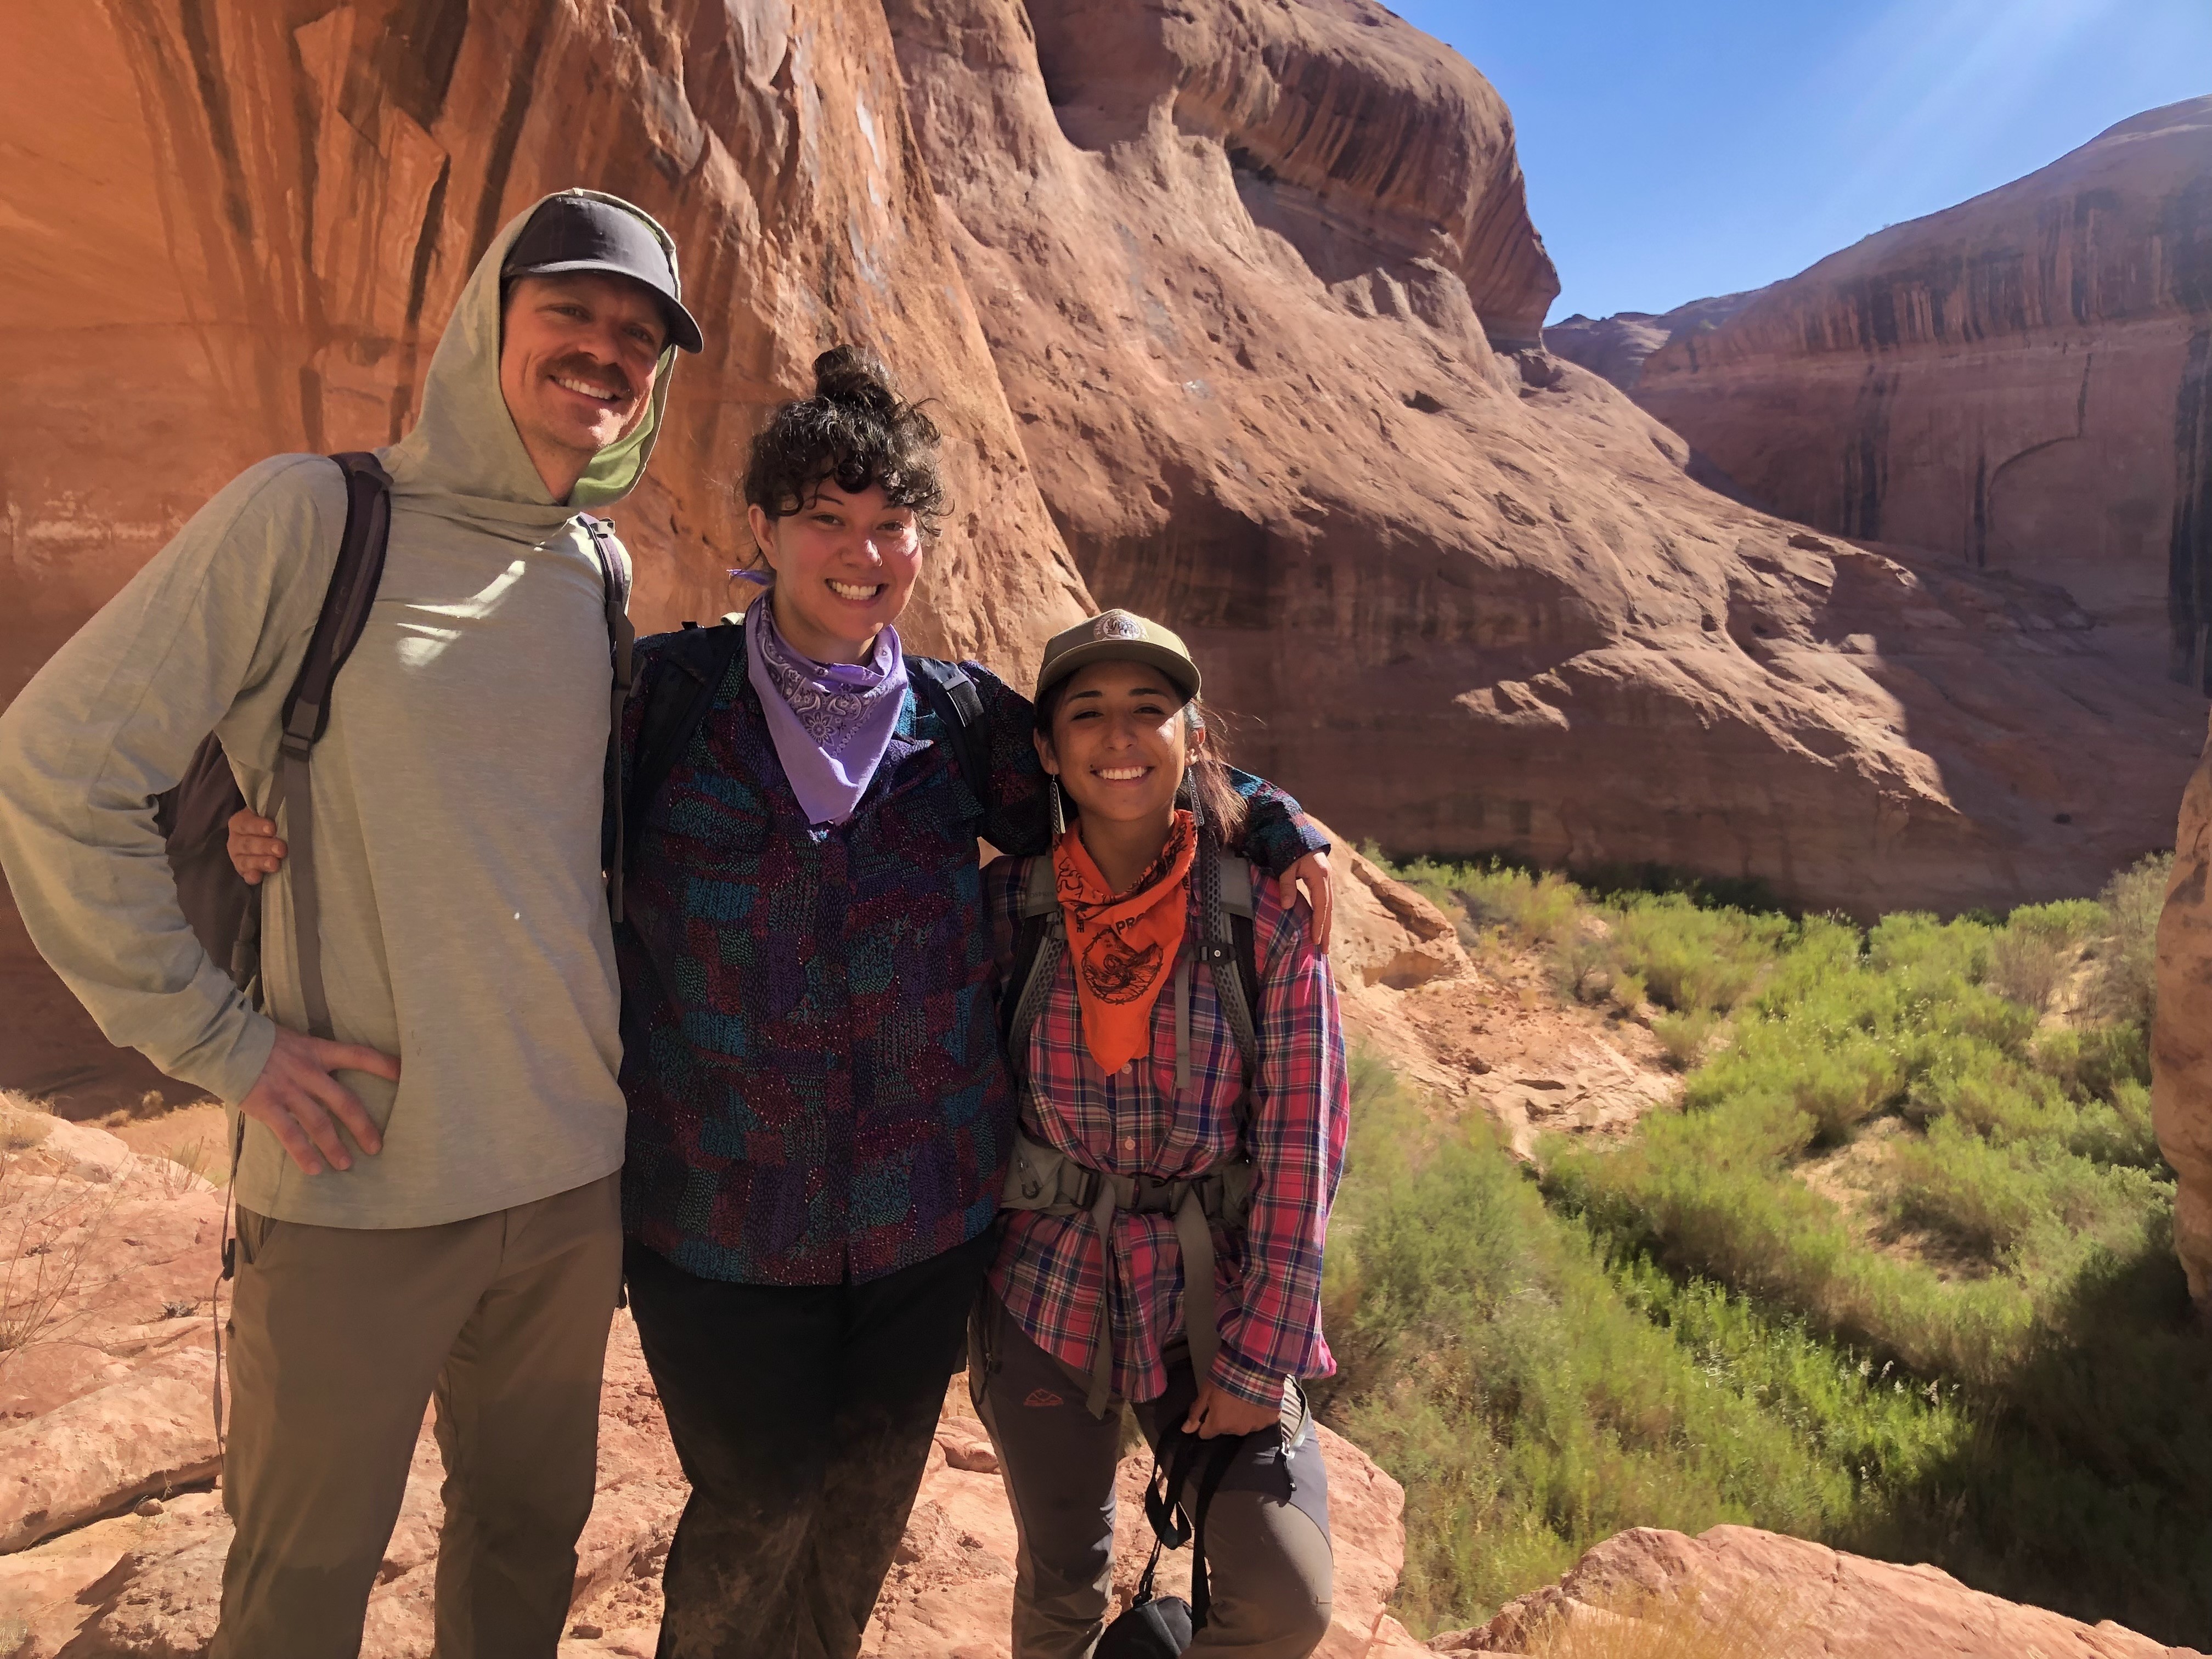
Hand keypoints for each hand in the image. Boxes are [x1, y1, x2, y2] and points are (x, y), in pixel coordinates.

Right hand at [227, 810, 284, 884]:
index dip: (258, 826)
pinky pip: (245, 874)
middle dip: (265, 846)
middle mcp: (235, 840)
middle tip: (281, 849)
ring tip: (274, 864)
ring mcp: (238, 857)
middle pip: (247, 843)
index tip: (272, 829)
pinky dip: (251, 876)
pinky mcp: (243, 870)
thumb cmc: (271, 823)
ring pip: (245, 860)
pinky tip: (257, 876)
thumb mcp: (270, 816)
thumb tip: (292, 814)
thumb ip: (275, 815)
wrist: (265, 837)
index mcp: (239, 822)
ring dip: (260, 862)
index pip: (245, 823)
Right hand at [238, 1025, 398, 1174]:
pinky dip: (302, 1153)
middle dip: (363, 1126)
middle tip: (377, 1147)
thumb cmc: (262, 1043)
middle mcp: (308, 1071)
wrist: (224, 1041)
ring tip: (346, 1165)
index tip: (406, 1074)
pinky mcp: (267, 1105)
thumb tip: (333, 1073)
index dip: (383, 1065)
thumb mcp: (296, 1041)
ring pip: (319, 1122)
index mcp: (318, 1051)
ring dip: (334, 1146)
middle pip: (345, 1101)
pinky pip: (289, 1134)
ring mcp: (288, 1089)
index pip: (359, 1054)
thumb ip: (314, 1057)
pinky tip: (313, 1170)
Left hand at [1182, 1379, 1280, 1438]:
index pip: (1205, 1433)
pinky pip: (1261, 1420)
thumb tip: (1185, 1430)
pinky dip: (1258, 1412)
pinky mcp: (1270, 1420)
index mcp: (1219, 1424)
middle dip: (1225, 1417)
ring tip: (1245, 1398)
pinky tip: (1258, 1399)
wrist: (1255, 1366)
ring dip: (1242, 1416)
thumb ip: (1196, 1412)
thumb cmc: (1226, 1377)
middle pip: (1225, 1428)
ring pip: (1243, 1425)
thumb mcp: (1206, 1391)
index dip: (1205, 1422)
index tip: (1209, 1410)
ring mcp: (1255, 1426)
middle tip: (1228, 1399)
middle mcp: (1237, 1430)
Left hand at [1277, 850, 1332, 954]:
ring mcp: (1326, 877)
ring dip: (1325, 923)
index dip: (1318, 924)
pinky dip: (1323, 913)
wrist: (1293, 827)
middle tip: (1324, 950)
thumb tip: (1288, 906)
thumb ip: (1287, 886)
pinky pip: (1324, 899)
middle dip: (1326, 929)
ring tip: (1323, 941)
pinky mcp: (1322, 877)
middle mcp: (1327, 878)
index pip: (1321, 905)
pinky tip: (1319, 923)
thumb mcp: (1285, 865)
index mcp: (1320, 876)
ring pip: (1328, 905)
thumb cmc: (1287, 845)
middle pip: (1328, 908)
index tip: (1315, 941)